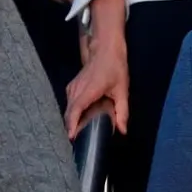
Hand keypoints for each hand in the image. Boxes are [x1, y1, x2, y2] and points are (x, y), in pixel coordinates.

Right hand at [65, 0, 127, 137]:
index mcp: (89, 90)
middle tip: (77, 143)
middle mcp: (77, 89)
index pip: (76, 109)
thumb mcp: (122, 90)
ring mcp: (73, 87)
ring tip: (77, 134)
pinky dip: (72, 113)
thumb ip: (122, 111)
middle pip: (69, 112)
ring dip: (71, 121)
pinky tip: (78, 121)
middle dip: (71, 127)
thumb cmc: (115, 67)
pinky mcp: (72, 87)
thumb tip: (123, 130)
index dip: (72, 123)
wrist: (105, 48)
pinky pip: (69, 103)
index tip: (71, 136)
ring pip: (67, 108)